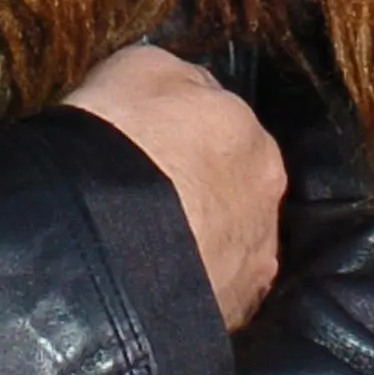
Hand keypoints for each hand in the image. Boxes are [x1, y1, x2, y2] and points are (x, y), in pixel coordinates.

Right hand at [61, 43, 282, 330]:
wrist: (106, 233)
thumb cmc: (118, 136)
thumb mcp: (140, 67)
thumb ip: (180, 80)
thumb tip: (193, 93)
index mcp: (249, 130)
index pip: (223, 127)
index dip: (185, 140)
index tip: (154, 152)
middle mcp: (267, 190)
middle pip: (236, 184)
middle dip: (205, 190)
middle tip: (156, 201)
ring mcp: (257, 254)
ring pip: (232, 239)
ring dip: (205, 239)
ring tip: (155, 249)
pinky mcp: (239, 307)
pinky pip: (218, 288)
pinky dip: (197, 284)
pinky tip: (161, 283)